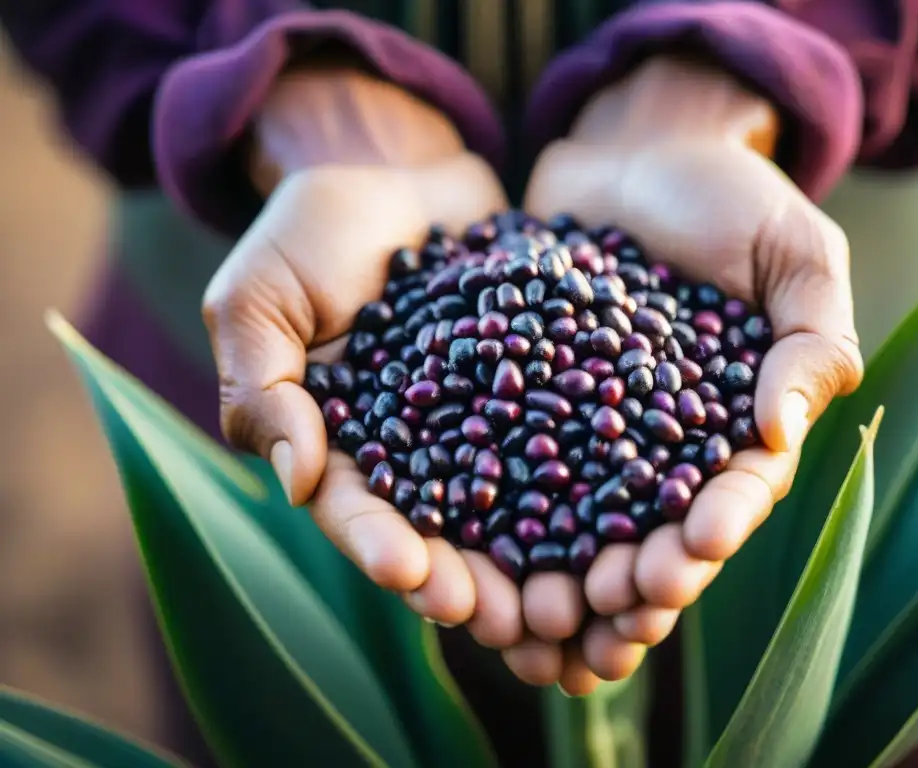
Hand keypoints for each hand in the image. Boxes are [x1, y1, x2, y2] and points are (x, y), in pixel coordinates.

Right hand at [202, 65, 550, 669]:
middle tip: (512, 621)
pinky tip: (640, 510)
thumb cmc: (313, 230)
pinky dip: (604, 479)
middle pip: (449, 534)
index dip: (381, 546)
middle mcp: (423, 455)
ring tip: (584, 598)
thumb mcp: (260, 294)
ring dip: (550, 560)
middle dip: (477, 581)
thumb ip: (262, 382)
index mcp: (347, 447)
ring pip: (521, 508)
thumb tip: (295, 476)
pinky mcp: (549, 390)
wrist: (401, 172)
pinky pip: (579, 439)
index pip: (357, 512)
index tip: (411, 573)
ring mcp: (491, 427)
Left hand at [520, 56, 863, 692]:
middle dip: (632, 578)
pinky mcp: (521, 405)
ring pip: (574, 522)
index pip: (735, 492)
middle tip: (606, 605)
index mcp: (733, 427)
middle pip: (649, 532)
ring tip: (536, 613)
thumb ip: (810, 338)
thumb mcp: (794, 253)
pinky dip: (488, 511)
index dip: (718, 527)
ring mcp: (587, 432)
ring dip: (557, 575)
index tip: (694, 549)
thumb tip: (778, 431)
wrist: (632, 153)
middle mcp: (659, 447)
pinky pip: (503, 463)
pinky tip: (464, 547)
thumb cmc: (729, 197)